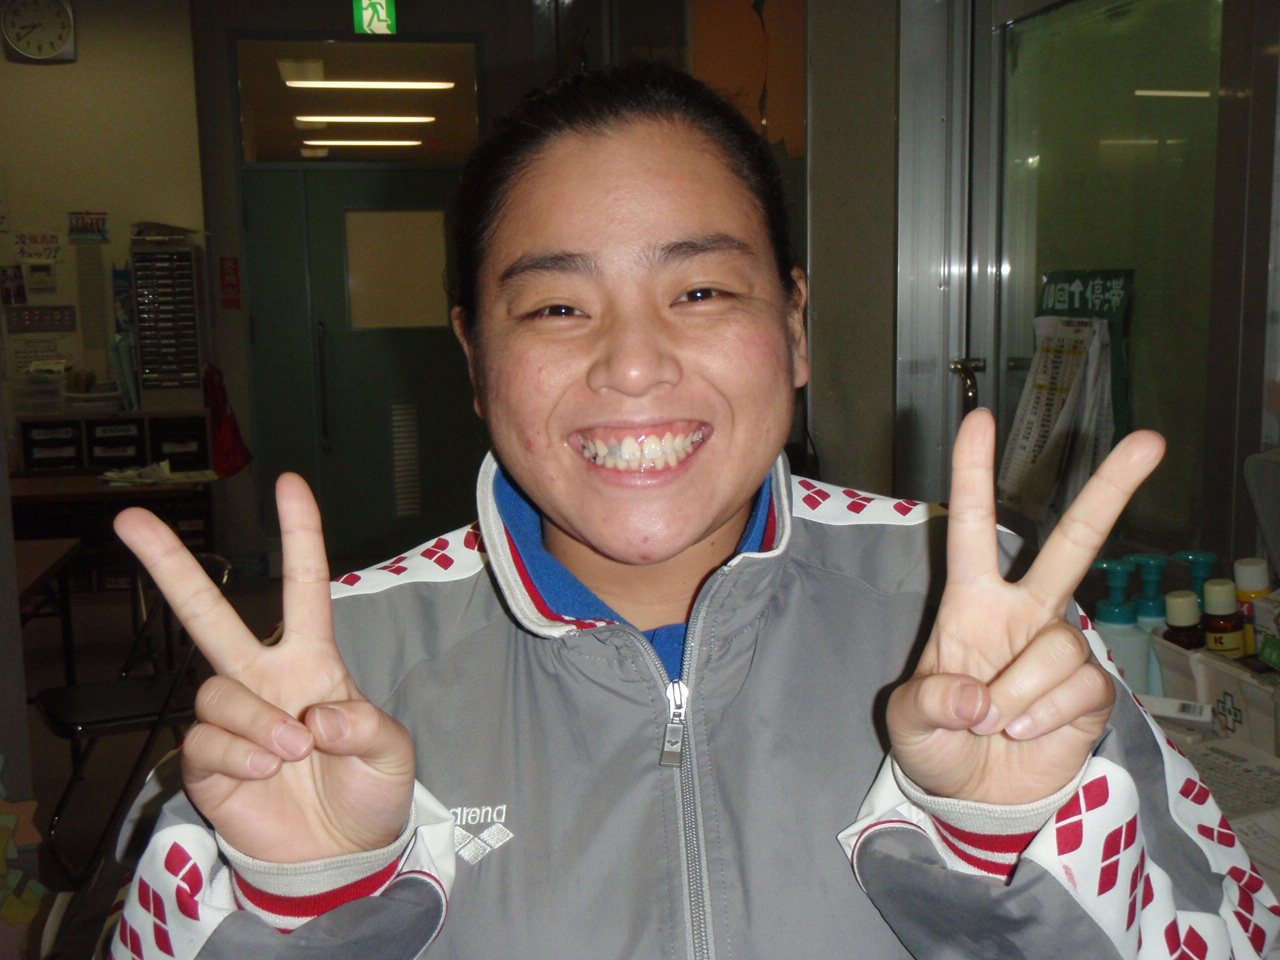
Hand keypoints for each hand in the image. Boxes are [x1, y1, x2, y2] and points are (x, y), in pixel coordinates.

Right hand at [114, 473, 414, 861]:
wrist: (342, 856)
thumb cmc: (368, 790)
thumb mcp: (391, 751)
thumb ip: (365, 725)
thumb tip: (317, 715)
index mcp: (312, 662)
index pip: (304, 587)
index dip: (300, 535)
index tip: (289, 484)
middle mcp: (264, 680)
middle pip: (209, 614)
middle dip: (169, 566)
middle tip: (129, 521)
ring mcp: (234, 720)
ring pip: (215, 691)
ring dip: (254, 720)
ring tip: (290, 751)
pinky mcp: (208, 764)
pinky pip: (204, 742)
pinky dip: (236, 756)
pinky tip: (262, 773)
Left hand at [887, 409, 1164, 804]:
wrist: (976, 799)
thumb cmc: (937, 745)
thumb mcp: (908, 723)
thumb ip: (929, 704)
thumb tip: (981, 697)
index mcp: (972, 603)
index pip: (973, 528)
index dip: (974, 475)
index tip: (981, 418)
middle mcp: (1025, 613)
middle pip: (1073, 543)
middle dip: (1111, 491)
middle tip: (1150, 440)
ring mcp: (1062, 648)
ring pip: (1059, 644)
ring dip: (1021, 691)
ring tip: (996, 722)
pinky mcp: (1091, 691)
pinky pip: (1080, 687)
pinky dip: (1046, 716)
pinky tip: (1026, 731)